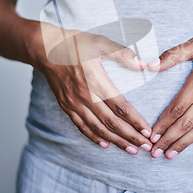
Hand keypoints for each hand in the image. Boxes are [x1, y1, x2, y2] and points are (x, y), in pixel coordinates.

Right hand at [29, 24, 152, 154]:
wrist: (46, 49)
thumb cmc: (75, 43)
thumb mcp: (101, 43)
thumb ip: (123, 54)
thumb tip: (143, 64)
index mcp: (96, 81)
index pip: (120, 107)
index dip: (135, 121)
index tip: (147, 131)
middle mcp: (85, 96)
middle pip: (111, 123)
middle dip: (130, 136)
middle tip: (146, 146)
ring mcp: (74, 103)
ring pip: (98, 128)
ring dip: (116, 141)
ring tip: (131, 149)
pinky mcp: (66, 106)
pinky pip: (82, 126)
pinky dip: (94, 137)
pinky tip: (105, 144)